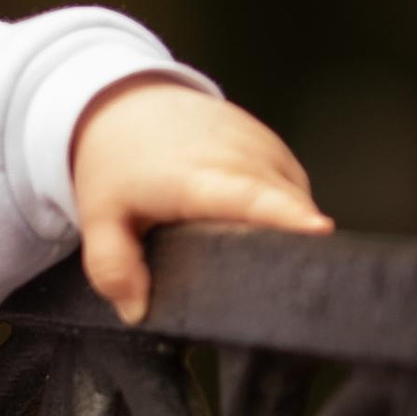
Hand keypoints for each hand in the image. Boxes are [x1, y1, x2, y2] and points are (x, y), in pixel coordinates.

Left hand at [68, 77, 329, 324]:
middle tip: (265, 287)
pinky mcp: (277, 147)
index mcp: (198, 179)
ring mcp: (265, 149)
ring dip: (284, 232)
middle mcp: (242, 158)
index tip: (317, 232)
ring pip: (297, 203)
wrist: (128, 104)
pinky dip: (285, 211)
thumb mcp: (99, 219)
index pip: (251, 198)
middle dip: (288, 249)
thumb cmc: (116, 163)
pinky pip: (295, 189)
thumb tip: (138, 312)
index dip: (285, 217)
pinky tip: (253, 225)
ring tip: (250, 253)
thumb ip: (113, 269)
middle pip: (287, 210)